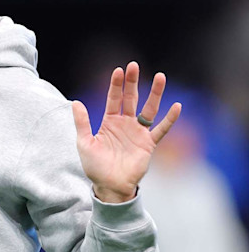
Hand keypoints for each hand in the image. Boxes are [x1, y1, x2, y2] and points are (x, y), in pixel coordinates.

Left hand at [71, 62, 181, 202]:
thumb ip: (82, 123)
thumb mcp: (84, 143)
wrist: (109, 186)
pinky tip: (176, 106)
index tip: (119, 70)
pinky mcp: (148, 144)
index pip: (113, 99)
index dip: (116, 85)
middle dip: (133, 82)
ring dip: (155, 94)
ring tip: (160, 77)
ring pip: (148, 109)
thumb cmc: (95, 166)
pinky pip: (161, 129)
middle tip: (135, 65)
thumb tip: (75, 102)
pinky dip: (169, 119)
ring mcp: (138, 132)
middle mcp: (125, 124)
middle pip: (130, 98)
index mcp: (109, 122)